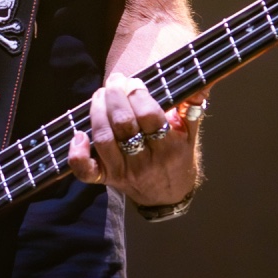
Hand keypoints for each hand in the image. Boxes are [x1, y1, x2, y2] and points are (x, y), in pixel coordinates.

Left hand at [67, 74, 201, 207]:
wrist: (169, 196)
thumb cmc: (179, 158)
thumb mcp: (190, 135)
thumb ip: (193, 108)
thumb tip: (200, 85)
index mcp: (168, 148)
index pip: (149, 116)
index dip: (137, 94)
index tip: (134, 83)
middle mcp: (145, 161)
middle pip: (123, 125)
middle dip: (115, 96)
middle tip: (114, 81)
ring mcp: (123, 171)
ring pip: (104, 139)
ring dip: (97, 111)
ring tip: (100, 94)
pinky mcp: (106, 178)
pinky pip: (86, 171)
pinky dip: (78, 153)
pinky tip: (78, 134)